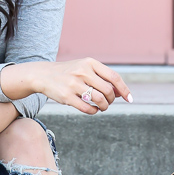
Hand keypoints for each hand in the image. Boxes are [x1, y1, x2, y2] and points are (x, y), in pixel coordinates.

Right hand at [2, 58, 132, 114]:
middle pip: (108, 91)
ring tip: (102, 107)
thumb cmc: (69, 73)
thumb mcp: (85, 68)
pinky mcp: (66, 96)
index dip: (124, 89)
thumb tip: (120, 92)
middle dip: (111, 100)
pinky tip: (93, 110)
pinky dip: (94, 111)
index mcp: (90, 63)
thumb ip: (102, 78)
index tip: (129, 99)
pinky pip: (87, 108)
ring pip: (99, 100)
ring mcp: (74, 84)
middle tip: (108, 103)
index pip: (114, 77)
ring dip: (104, 107)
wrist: (44, 75)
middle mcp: (82, 71)